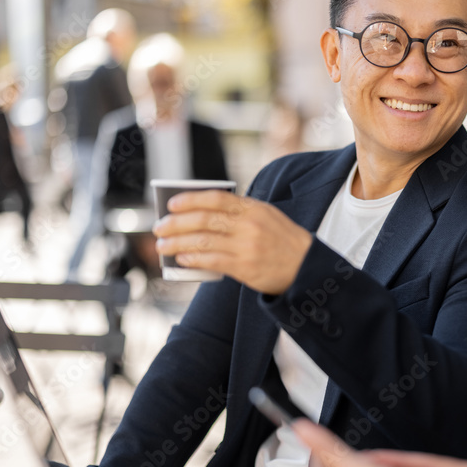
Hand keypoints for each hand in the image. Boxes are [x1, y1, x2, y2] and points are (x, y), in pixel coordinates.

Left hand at [153, 190, 312, 294]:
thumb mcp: (266, 216)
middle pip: (203, 220)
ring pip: (202, 241)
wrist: (306, 267)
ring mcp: (246, 247)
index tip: (172, 204)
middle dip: (175, 223)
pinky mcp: (244, 267)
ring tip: (162, 246)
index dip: (190, 200)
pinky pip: (211, 261)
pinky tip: (181, 259)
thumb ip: (239, 211)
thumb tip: (200, 213)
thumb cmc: (282, 241)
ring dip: (177, 243)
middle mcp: (249, 225)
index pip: (215, 198)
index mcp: (253, 208)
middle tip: (159, 227)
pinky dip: (192, 259)